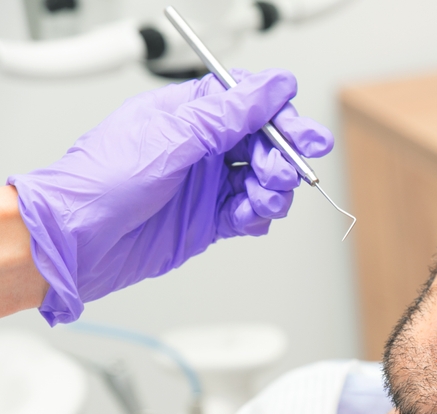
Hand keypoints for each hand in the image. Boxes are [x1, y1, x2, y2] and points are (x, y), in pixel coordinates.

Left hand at [9, 68, 332, 324]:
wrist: (76, 243)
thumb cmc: (100, 183)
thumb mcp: (170, 138)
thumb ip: (226, 115)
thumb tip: (271, 88)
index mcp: (189, 114)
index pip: (250, 104)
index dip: (280, 117)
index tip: (301, 136)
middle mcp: (202, 147)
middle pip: (265, 143)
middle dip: (282, 157)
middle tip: (282, 173)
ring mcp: (207, 184)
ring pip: (264, 180)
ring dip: (272, 191)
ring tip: (257, 200)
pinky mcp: (210, 220)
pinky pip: (251, 214)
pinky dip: (257, 217)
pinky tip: (245, 218)